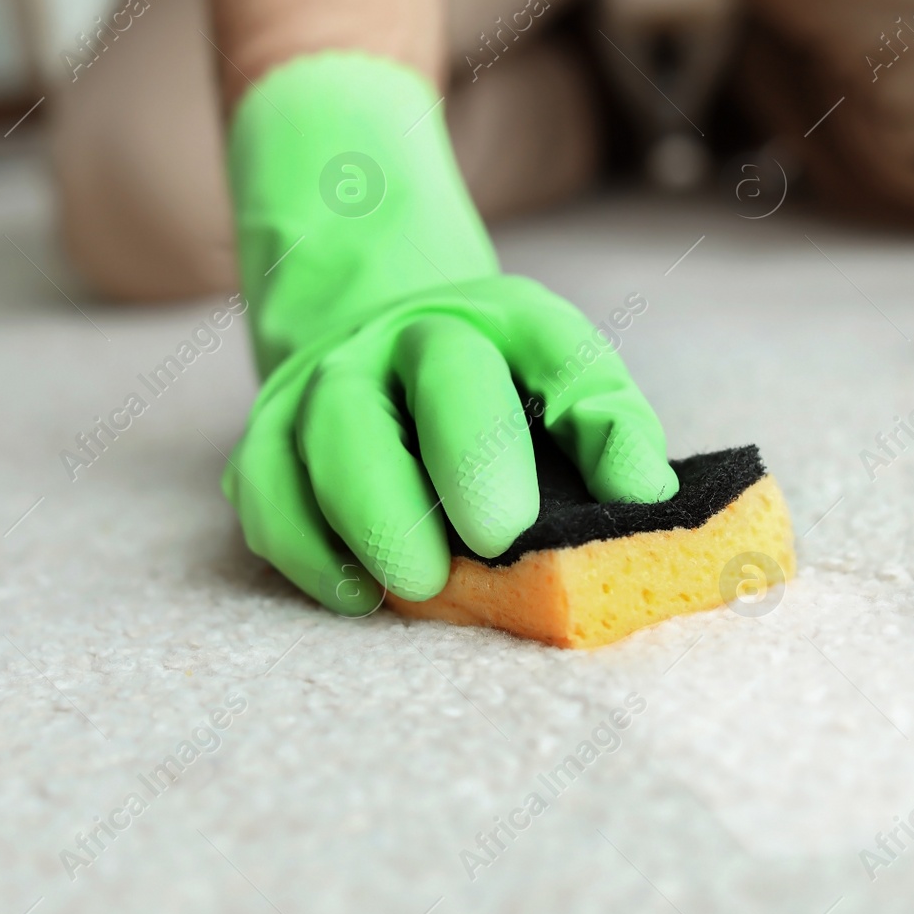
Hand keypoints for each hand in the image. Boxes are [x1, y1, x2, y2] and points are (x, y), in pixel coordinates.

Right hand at [221, 51, 674, 613]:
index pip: (557, 347)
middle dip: (465, 462)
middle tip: (498, 543)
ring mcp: (326, 381)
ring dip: (373, 516)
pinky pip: (269, 494)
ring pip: (333, 433)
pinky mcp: (268, 438)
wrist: (377, 353)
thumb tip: (646, 499)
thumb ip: (607, 431)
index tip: (623, 497)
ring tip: (420, 586)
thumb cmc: (494, 396)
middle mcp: (407, 336)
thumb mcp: (563, 387)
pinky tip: (357, 594)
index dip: (592, 417)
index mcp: (503, 320)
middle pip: (435, 376)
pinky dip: (307, 550)